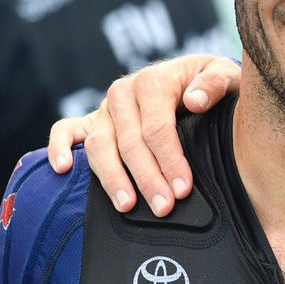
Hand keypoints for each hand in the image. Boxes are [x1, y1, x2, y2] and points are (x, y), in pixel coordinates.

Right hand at [47, 54, 239, 215]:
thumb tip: (195, 100)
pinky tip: (63, 169)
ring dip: (111, 177)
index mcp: (154, 80)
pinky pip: (65, 130)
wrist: (195, 79)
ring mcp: (105, 108)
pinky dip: (58, 146)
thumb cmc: (212, 84)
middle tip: (163, 207)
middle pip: (128, 141)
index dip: (169, 159)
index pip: (157, 126)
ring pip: (99, 144)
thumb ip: (215, 83)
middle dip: (147, 178)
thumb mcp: (226, 75)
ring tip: (126, 205)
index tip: (182, 188)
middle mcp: (124, 93)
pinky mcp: (92, 120)